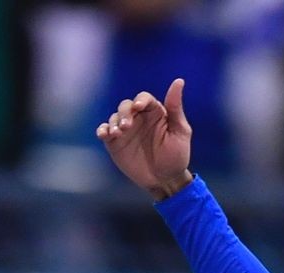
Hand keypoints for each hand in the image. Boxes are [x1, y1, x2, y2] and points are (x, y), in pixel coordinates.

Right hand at [96, 78, 193, 200]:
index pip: (144, 98)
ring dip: (114, 122)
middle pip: (126, 106)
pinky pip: (105, 131)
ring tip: (118, 133)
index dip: (140, 100)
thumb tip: (179, 81)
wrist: (166, 180)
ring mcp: (125, 129)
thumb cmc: (177, 156)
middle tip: (127, 126)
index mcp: (154, 112)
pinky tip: (104, 134)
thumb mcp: (181, 132)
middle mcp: (138, 118)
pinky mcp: (115, 142)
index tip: (139, 108)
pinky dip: (102, 130)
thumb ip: (176, 108)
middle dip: (125, 113)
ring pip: (114, 117)